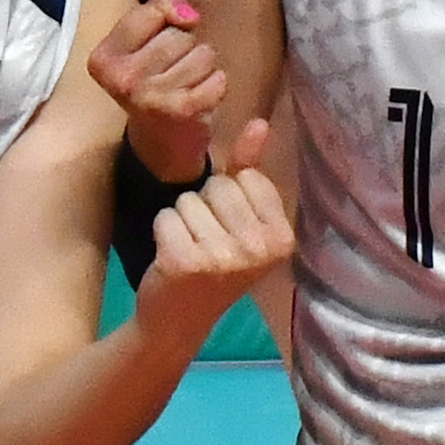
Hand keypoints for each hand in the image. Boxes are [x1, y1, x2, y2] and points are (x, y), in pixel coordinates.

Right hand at [86, 0, 229, 177]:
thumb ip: (161, 7)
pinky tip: (200, 99)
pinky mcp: (183, 111)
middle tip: (172, 73)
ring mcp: (151, 96)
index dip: (170, 20)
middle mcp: (122, 78)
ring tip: (186, 86)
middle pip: (181, 34)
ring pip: (203, 53)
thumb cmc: (153, 79)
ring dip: (204, 68)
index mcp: (104, 58)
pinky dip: (216, 85)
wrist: (160, 143)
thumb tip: (188, 15)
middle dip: (187, 48)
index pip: (156, 9)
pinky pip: (218, 78)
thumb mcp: (143, 39)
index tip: (158, 44)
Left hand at [135, 116, 293, 326]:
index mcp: (282, 238)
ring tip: (190, 251)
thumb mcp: (240, 220)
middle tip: (207, 245)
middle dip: (203, 208)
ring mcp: (222, 259)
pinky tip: (171, 259)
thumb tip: (260, 123)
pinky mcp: (184, 262)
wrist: (178, 322)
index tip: (230, 232)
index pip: (245, 177)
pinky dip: (162, 232)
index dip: (228, 198)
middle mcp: (258, 250)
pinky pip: (165, 217)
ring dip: (181, 221)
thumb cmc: (214, 264)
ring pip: (187, 200)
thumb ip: (250, 170)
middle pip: (216, 187)